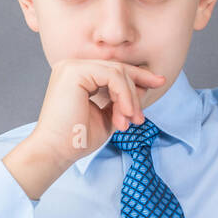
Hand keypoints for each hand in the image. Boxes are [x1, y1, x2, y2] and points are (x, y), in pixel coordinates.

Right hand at [26, 59, 167, 167]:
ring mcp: (72, 66)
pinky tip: (125, 113)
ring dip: (130, 99)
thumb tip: (144, 86)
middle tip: (140, 118)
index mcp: (78, 76)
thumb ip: (123, 100)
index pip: (114, 70)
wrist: (57, 151)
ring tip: (130, 121)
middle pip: (118, 69)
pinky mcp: (74, 71)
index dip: (139, 76)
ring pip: (118, 72)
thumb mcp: (109, 115)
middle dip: (137, 91)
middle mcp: (72, 67)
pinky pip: (112, 76)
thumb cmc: (78, 138)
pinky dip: (124, 95)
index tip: (160, 82)